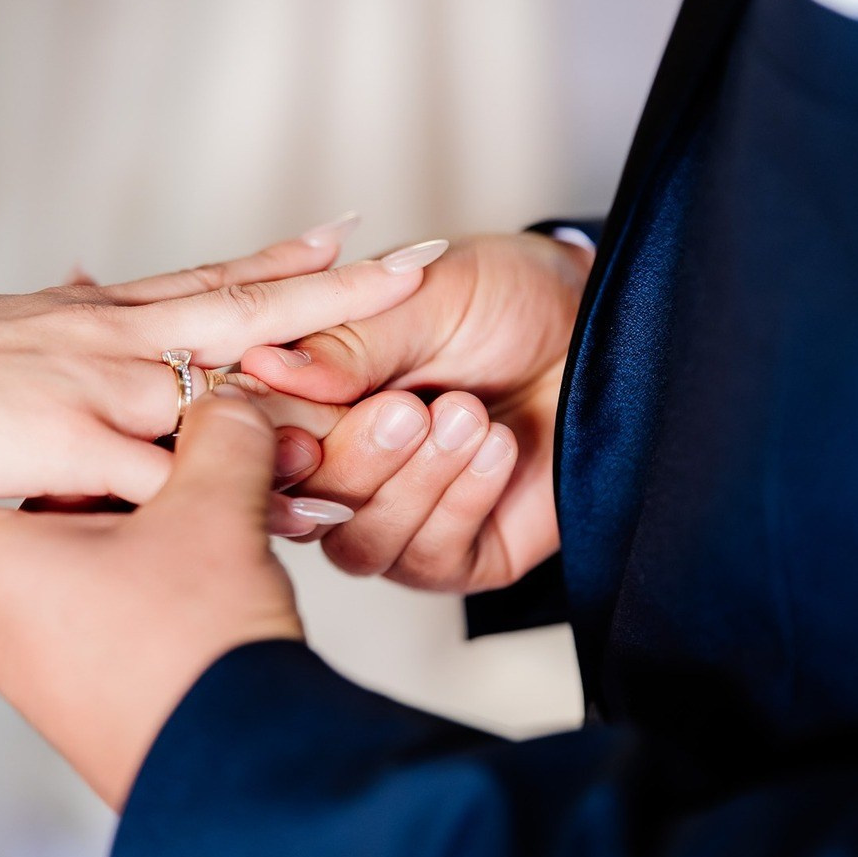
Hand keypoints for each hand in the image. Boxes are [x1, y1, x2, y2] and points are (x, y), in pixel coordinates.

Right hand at [0, 221, 435, 561]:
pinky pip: (193, 474)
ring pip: (238, 389)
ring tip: (413, 380)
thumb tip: (72, 290)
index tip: (338, 234)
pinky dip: (259, 493)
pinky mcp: (85, 443)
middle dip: (338, 287)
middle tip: (419, 261)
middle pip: (246, 306)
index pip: (201, 280)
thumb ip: (43, 326)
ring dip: (327, 390)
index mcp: (86, 315)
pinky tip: (322, 505)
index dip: (274, 261)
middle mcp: (110, 338)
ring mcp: (104, 387)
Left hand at [0, 388, 300, 807]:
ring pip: (57, 574)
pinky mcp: (88, 707)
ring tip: (194, 511)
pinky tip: (206, 568)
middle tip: (140, 461)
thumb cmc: (195, 647)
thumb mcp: (213, 510)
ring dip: (119, 534)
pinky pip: (92, 620)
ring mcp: (40, 676)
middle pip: (4, 529)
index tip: (0, 442)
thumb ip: (217, 437)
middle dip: (75, 486)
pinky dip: (138, 583)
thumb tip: (225, 403)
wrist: (245, 780)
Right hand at [238, 231, 591, 591]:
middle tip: (406, 408)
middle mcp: (343, 469)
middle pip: (304, 504)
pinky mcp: (459, 556)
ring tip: (464, 415)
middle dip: (356, 459)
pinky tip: (495, 447)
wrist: (598, 323)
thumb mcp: (425, 297)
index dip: (272, 434)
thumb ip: (348, 341)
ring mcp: (397, 519)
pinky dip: (460, 503)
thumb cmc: (506, 298)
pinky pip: (429, 559)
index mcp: (310, 402)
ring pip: (360, 544)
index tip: (301, 412)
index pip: (259, 440)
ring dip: (414, 482)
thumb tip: (264, 368)